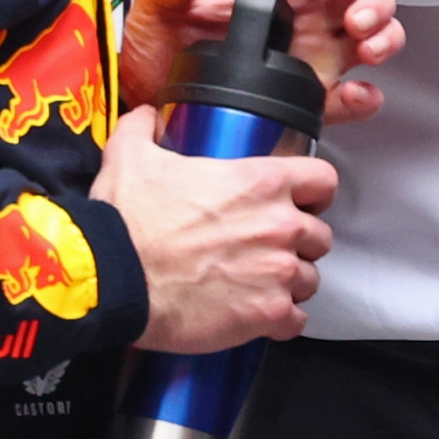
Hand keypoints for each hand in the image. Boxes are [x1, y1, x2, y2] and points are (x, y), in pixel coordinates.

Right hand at [90, 105, 338, 352]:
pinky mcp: (266, 314)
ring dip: (289, 282)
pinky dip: (281, 321)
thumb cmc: (129, 220)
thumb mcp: (131, 157)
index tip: (300, 202)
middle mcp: (280, 225)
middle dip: (298, 243)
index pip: (324, 181)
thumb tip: (145, 116)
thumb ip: (142, 129)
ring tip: (260, 285)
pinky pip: (295, 322)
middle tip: (269, 249)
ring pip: (309, 279)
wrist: (115, 278)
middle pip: (319, 236)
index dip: (314, 192)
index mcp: (262, 182)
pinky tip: (259, 315)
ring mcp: (277, 272)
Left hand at [117, 0, 403, 123]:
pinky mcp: (309, 102)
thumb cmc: (155, 49)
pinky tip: (354, 95)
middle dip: (375, 3)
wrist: (145, 106)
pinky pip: (350, 99)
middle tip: (357, 21)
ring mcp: (312, 61)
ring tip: (366, 50)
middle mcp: (303, 20)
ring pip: (371, 40)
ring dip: (383, 39)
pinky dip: (364, 99)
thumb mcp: (154, 2)